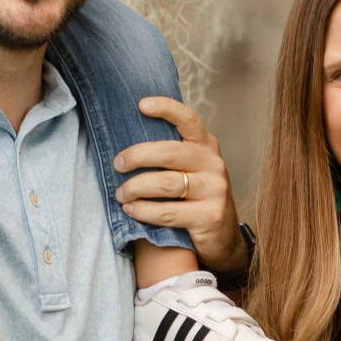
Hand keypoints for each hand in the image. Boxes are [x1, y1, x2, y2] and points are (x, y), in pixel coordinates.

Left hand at [114, 97, 245, 276]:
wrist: (224, 236)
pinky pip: (168, 211)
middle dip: (137, 156)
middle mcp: (213, 164)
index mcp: (207, 146)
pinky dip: (143, 210)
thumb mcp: (192, 169)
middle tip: (117, 164)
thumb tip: (127, 137)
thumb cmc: (197, 197)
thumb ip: (172, 153)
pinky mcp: (210, 216)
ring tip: (120, 194)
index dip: (166, 108)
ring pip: (165, 183)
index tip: (141, 105)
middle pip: (169, 152)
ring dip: (135, 188)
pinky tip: (131, 210)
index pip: (188, 120)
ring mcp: (215, 190)